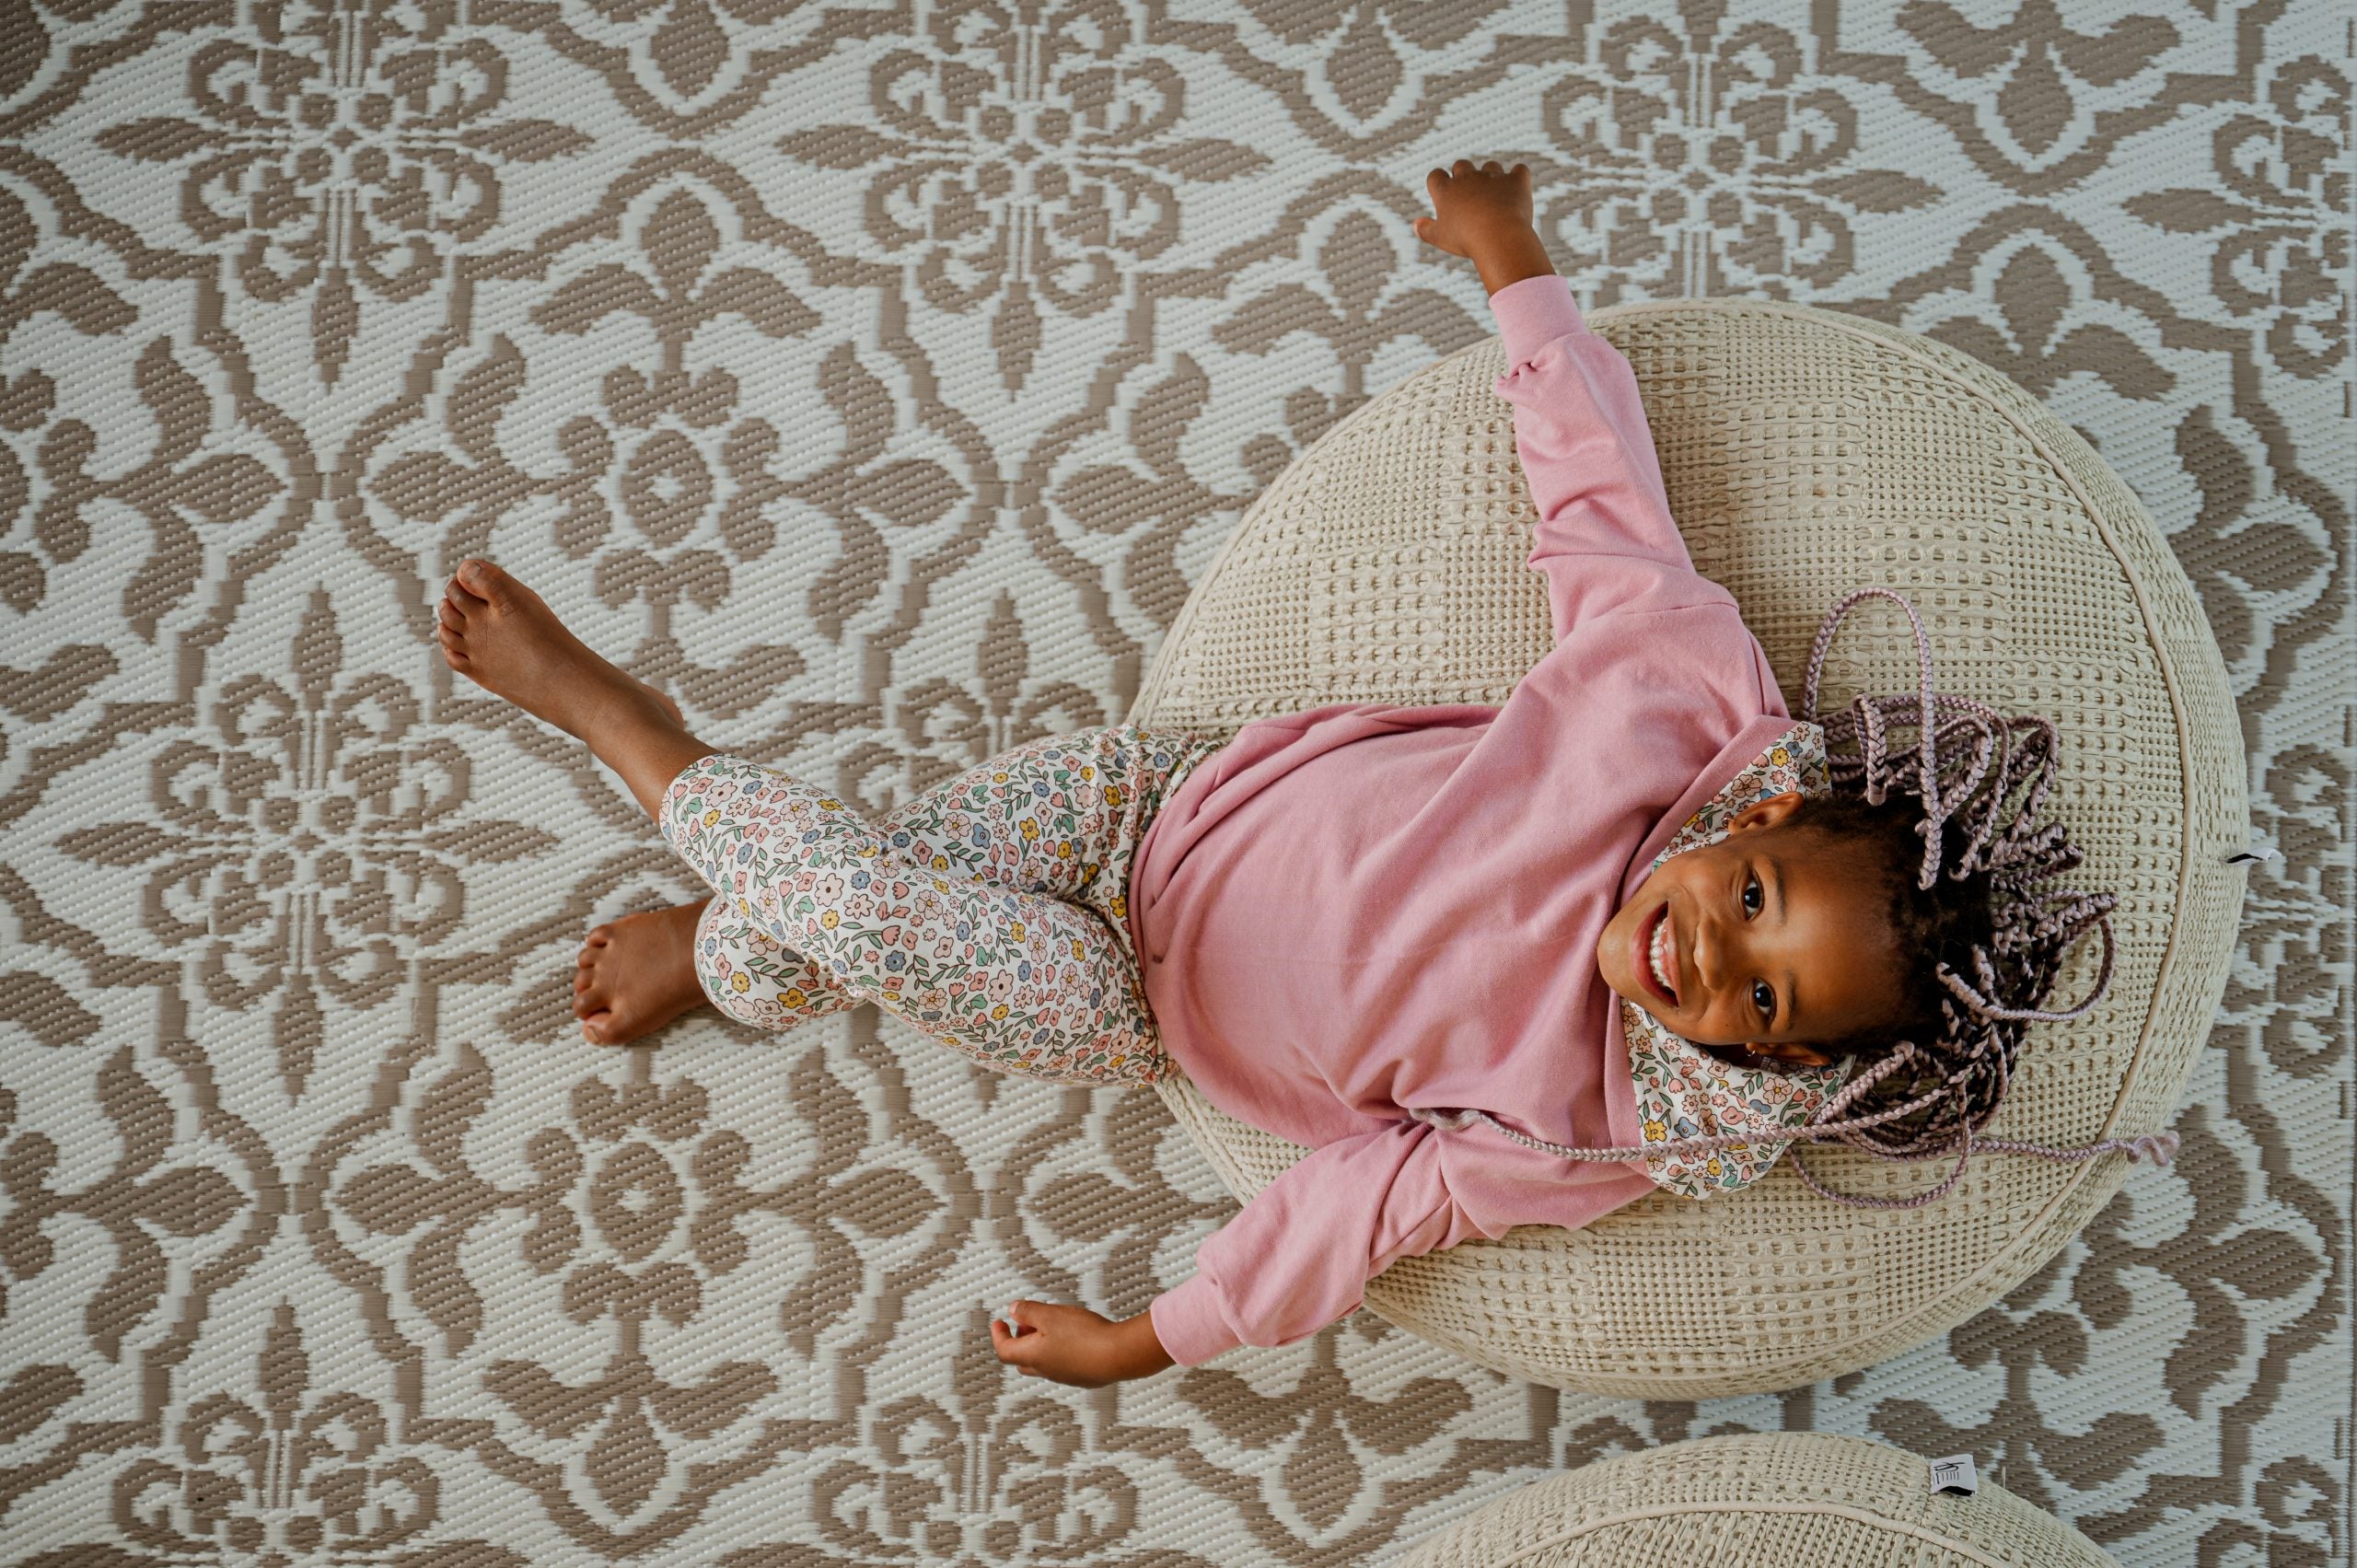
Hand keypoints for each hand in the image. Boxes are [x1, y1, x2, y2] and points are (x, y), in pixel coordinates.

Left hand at [990, 1301, 1174, 1387]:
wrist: (1119, 1356)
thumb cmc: (1084, 1336)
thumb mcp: (1051, 1314)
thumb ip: (1029, 1311)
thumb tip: (1013, 1311)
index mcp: (1033, 1356)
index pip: (1004, 1350)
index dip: (998, 1335)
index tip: (998, 1322)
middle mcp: (1046, 1370)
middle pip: (1021, 1359)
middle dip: (1020, 1340)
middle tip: (1027, 1323)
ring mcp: (1065, 1376)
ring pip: (1043, 1363)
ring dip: (1040, 1345)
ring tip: (1053, 1325)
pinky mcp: (1082, 1377)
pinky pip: (1063, 1365)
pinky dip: (1059, 1351)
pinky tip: (1074, 1337)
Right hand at [1415, 160, 1555, 294]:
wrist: (1498, 237)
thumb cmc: (1465, 240)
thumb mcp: (1440, 238)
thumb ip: (1426, 230)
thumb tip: (1416, 225)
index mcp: (1446, 190)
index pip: (1435, 176)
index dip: (1438, 183)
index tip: (1443, 196)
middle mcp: (1468, 177)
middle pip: (1461, 165)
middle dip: (1463, 175)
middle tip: (1469, 196)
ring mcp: (1493, 177)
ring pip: (1490, 166)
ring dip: (1491, 176)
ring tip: (1494, 197)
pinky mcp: (1516, 181)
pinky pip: (1520, 171)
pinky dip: (1519, 178)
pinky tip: (1517, 189)